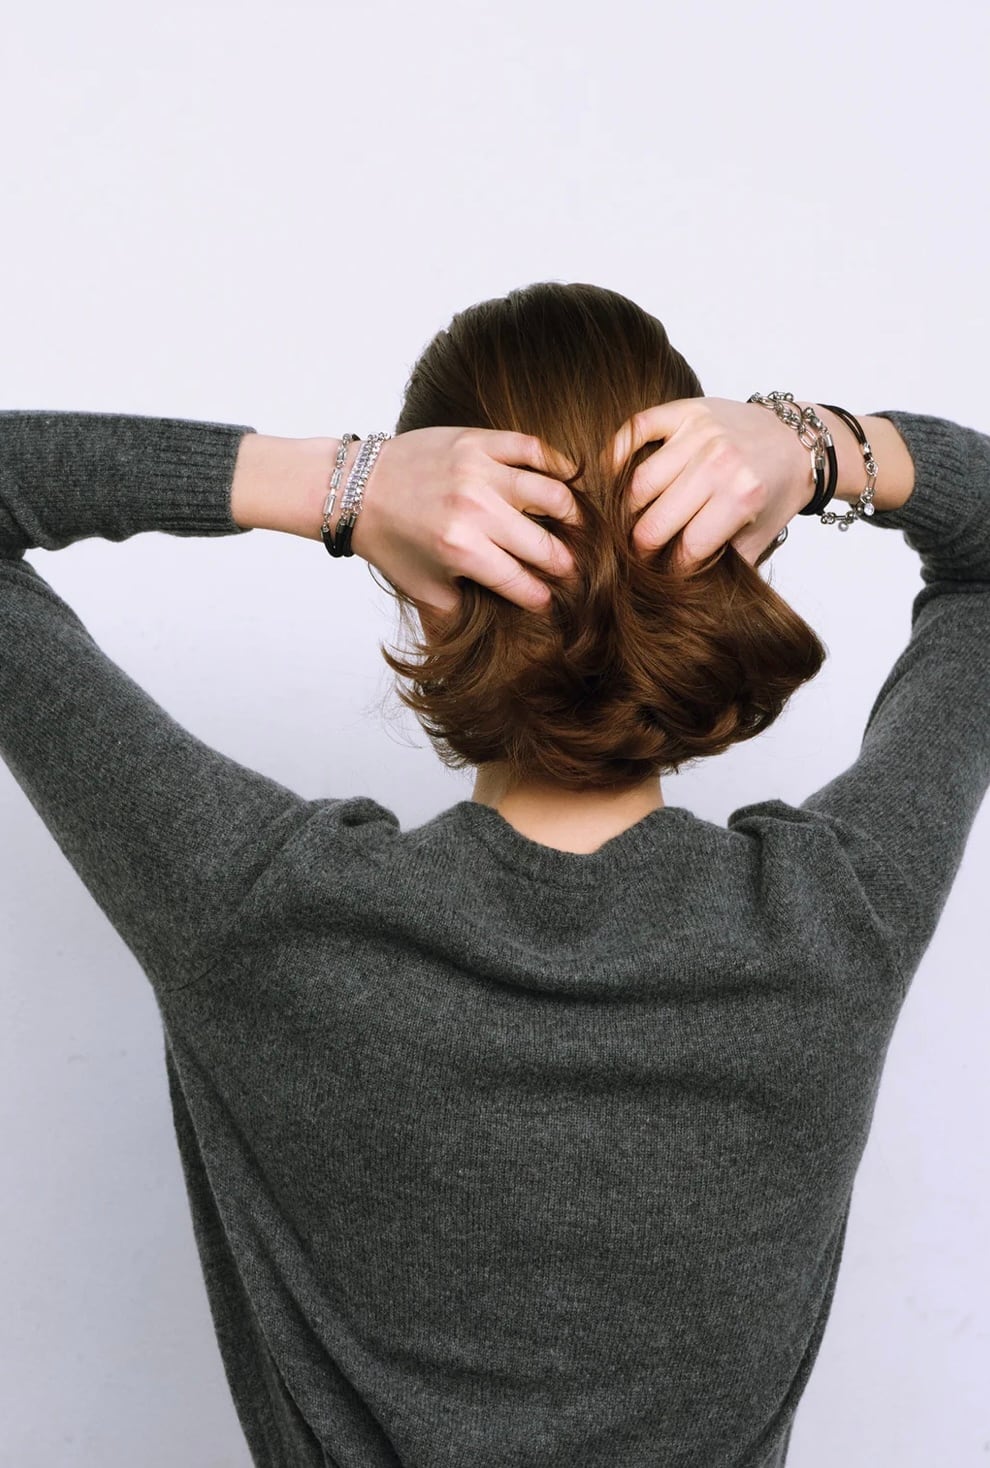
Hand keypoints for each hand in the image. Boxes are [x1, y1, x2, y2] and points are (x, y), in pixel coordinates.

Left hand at [350, 427, 579, 620]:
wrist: (355, 487)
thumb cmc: (389, 540)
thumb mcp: (422, 587)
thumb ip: (460, 612)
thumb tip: (497, 632)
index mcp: (460, 551)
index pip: (521, 582)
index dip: (541, 597)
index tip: (552, 602)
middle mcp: (475, 511)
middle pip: (544, 545)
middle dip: (564, 566)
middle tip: (573, 571)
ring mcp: (479, 472)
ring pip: (551, 494)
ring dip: (573, 517)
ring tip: (578, 528)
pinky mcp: (478, 441)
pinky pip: (533, 448)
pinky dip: (558, 464)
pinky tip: (568, 480)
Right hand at [610, 396, 813, 568]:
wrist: (797, 439)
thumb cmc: (775, 490)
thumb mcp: (762, 534)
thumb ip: (729, 563)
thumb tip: (689, 593)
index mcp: (743, 497)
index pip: (687, 548)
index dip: (671, 569)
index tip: (664, 575)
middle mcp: (720, 463)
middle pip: (656, 520)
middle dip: (643, 549)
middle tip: (640, 556)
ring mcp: (700, 433)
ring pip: (639, 482)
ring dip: (627, 510)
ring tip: (629, 523)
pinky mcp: (685, 410)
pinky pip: (636, 428)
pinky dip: (616, 452)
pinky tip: (612, 475)